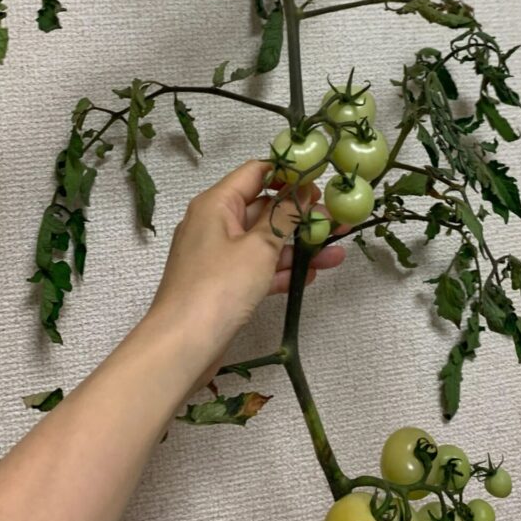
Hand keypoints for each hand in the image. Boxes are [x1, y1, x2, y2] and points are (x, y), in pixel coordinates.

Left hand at [148, 159, 345, 342]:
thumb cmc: (219, 287)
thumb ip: (284, 216)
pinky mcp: (225, 284)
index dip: (289, 174)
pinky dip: (282, 271)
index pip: (256, 173)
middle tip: (338, 221)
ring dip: (299, 247)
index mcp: (216, 204)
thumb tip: (303, 191)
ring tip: (337, 254)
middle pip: (264, 209)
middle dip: (302, 216)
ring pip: (265, 242)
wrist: (182, 347)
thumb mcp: (259, 247)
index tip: (321, 180)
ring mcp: (219, 256)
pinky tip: (312, 276)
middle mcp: (215, 223)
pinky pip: (258, 268)